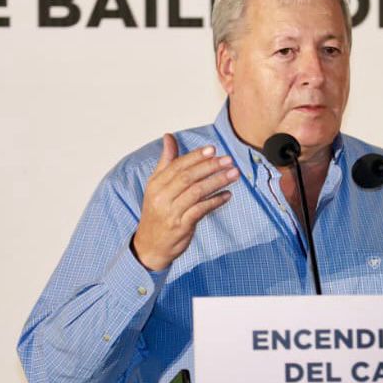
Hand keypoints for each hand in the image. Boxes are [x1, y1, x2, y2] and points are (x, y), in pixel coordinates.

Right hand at [131, 133, 238, 270]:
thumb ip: (166, 162)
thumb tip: (169, 137)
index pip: (177, 165)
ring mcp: (171, 212)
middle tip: (228, 160)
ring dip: (217, 182)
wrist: (149, 246)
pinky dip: (215, 201)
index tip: (213, 149)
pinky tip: (227, 196)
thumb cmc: (157, 212)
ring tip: (233, 175)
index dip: (196, 156)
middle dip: (210, 167)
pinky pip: (201, 210)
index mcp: (156, 184)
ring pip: (196, 192)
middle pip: (188, 177)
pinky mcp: (181, 226)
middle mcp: (161, 196)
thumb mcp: (156, 186)